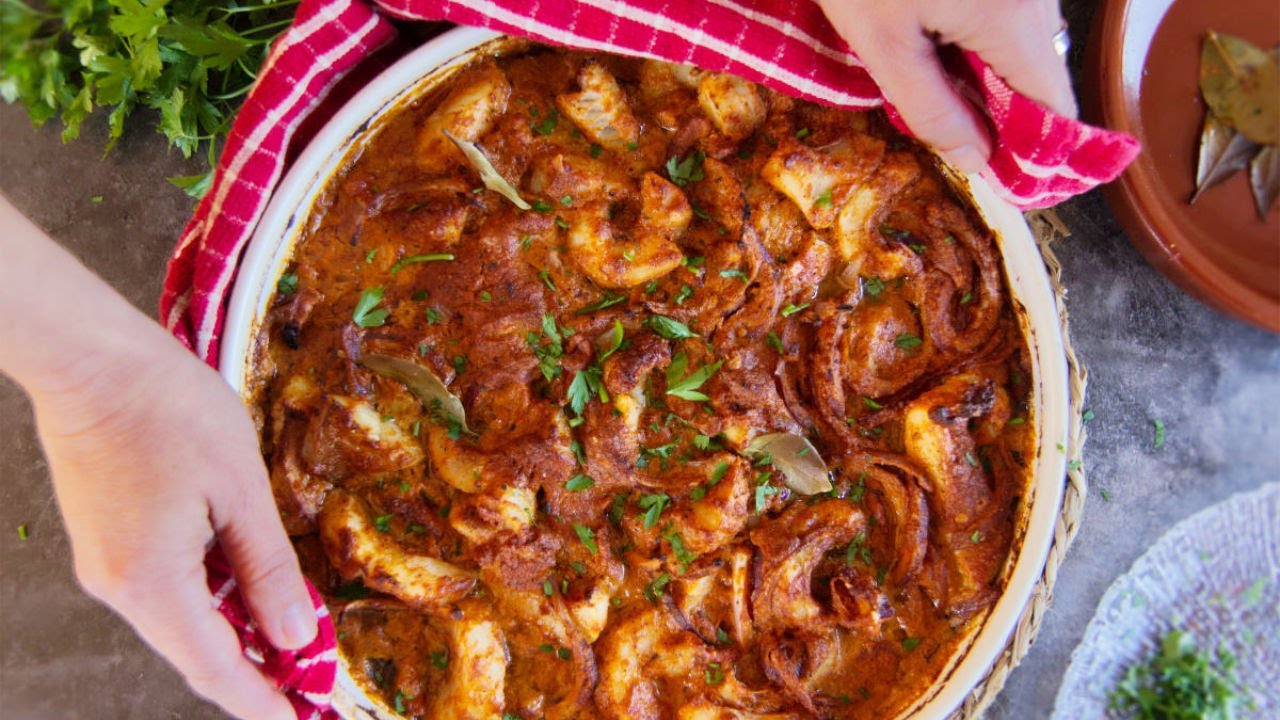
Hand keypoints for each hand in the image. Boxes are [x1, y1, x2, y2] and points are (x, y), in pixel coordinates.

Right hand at [0, 197, 315, 719]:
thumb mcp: (240, 490)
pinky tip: (245, 592)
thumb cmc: (170, 412)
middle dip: (256, 673)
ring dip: (235, 637)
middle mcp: (120, 588)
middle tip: (310, 680)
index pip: (218, 669)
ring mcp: (106, 567)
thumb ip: (269, 570)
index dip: (264, 701)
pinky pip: (165, 593)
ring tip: (290, 639)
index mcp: (155, 583)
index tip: (302, 717)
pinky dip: (209, 604)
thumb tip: (295, 635)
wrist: (93, 361)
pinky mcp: (106, 543)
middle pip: (197, 653)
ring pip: (182, 624)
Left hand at [817, 0, 1076, 171]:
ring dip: (980, 84)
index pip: (1057, 113)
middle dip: (1000, 123)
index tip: (1007, 189)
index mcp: (1014, 24)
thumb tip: (977, 163)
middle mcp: (1035, 1)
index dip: (1037, 159)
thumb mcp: (882, 45)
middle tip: (947, 142)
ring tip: (923, 89)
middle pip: (1040, 83)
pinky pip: (1001, 21)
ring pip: (1018, 52)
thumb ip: (931, 110)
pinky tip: (924, 44)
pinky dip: (970, 46)